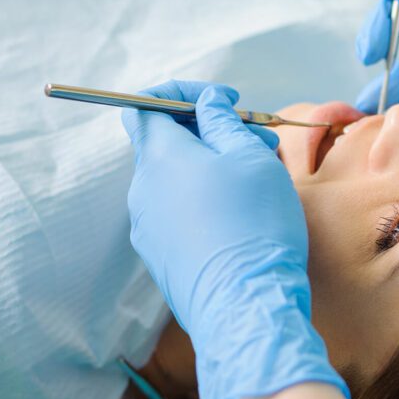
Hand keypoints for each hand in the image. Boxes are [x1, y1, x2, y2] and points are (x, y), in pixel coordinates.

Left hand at [121, 80, 347, 398]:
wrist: (246, 304)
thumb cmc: (253, 223)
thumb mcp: (248, 157)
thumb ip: (221, 121)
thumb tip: (205, 102)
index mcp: (159, 157)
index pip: (145, 105)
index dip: (182, 93)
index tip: (222, 99)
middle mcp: (142, 189)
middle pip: (166, 143)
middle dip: (209, 132)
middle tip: (256, 139)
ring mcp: (147, 226)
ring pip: (175, 180)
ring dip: (210, 167)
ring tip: (256, 178)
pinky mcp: (160, 256)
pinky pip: (176, 213)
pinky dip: (203, 200)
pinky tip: (240, 214)